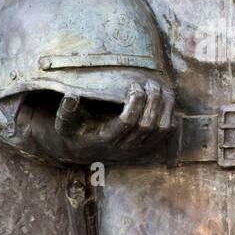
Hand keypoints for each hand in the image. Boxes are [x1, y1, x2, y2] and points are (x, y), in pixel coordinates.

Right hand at [24, 79, 174, 164]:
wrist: (84, 151)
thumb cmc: (75, 132)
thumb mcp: (65, 124)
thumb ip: (66, 111)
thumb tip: (71, 96)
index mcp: (106, 139)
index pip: (127, 122)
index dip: (135, 103)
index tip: (134, 86)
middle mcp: (125, 147)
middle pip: (147, 124)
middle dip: (152, 101)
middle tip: (151, 82)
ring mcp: (139, 149)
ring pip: (161, 130)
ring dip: (165, 107)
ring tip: (161, 87)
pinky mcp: (148, 148)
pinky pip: (166, 134)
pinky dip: (170, 116)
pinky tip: (165, 99)